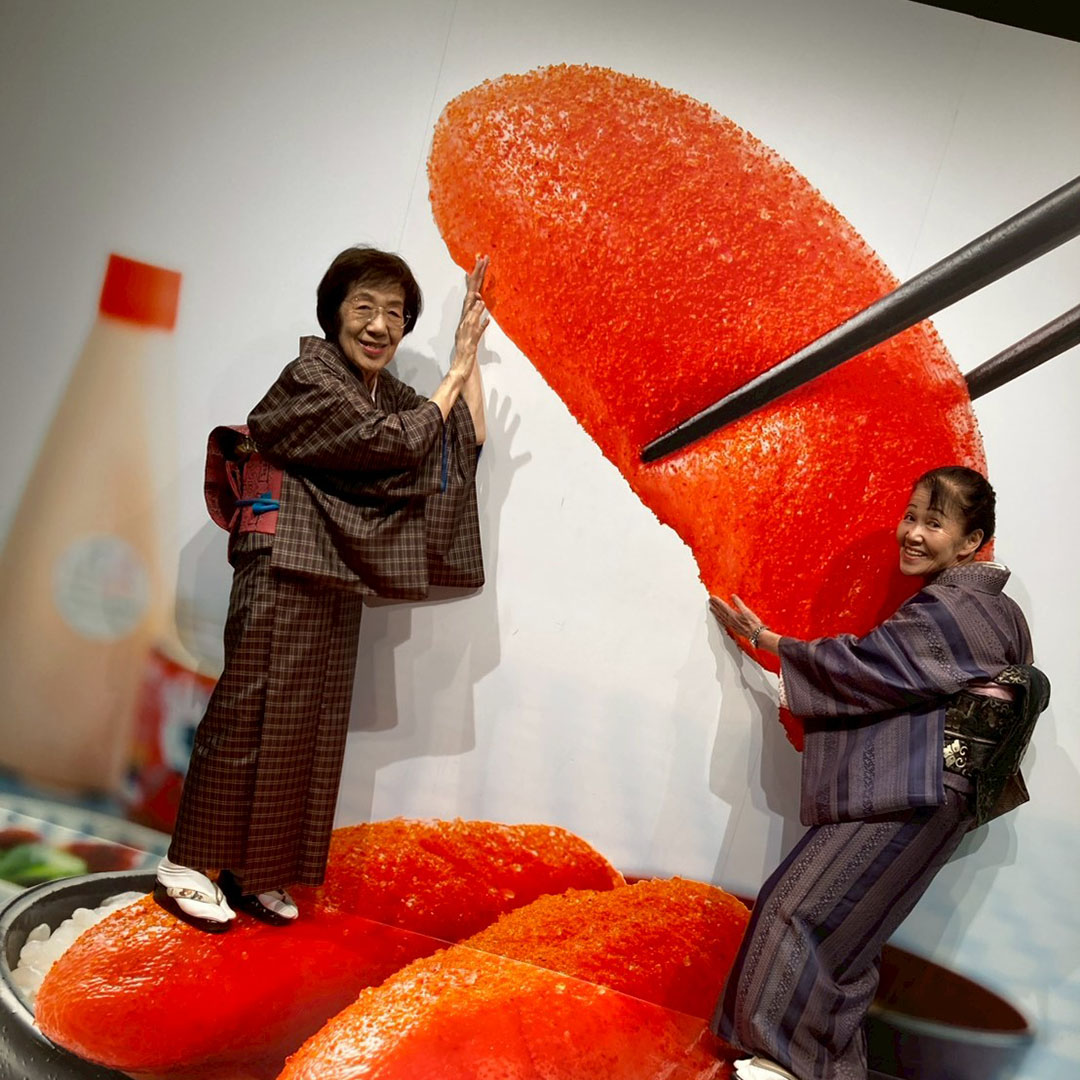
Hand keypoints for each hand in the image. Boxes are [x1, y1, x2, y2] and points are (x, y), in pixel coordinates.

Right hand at [451, 255, 490, 379]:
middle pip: (472, 291)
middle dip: (477, 275)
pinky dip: (478, 317)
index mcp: (468, 312)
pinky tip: (482, 308)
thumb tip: (484, 310)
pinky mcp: (470, 337)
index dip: (477, 275)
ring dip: (475, 294)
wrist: (462, 363)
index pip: (473, 290)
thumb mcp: (477, 329)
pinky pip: (475, 326)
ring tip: (479, 280)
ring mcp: (467, 325)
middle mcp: (466, 316)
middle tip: (482, 259)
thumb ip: (480, 319)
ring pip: (471, 307)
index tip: (482, 261)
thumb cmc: (468, 345)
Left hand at [709, 594, 765, 641]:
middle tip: (709, 601)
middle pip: (720, 611)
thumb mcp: (746, 610)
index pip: (722, 606)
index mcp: (733, 614)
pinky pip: (723, 622)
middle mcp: (730, 620)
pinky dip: (719, 619)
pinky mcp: (733, 628)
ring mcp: (731, 624)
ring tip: (711, 608)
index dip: (717, 601)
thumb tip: (732, 596)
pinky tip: (718, 618)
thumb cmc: (753, 623)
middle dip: (714, 605)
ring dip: (715, 612)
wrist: (756, 634)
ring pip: (720, 617)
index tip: (712, 597)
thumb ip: (738, 603)